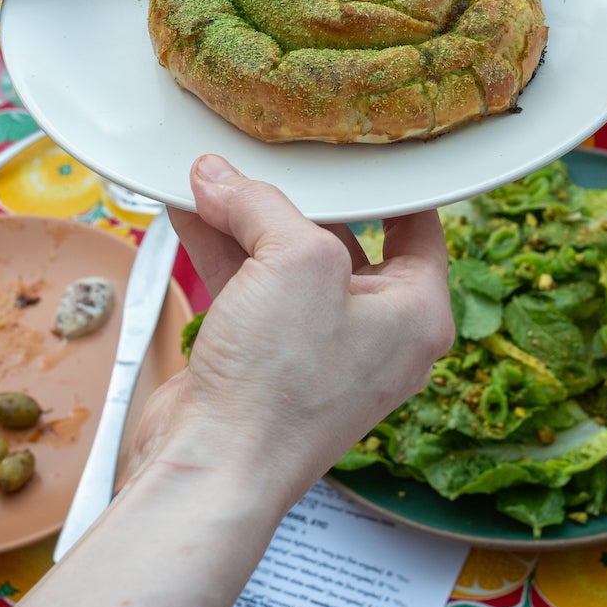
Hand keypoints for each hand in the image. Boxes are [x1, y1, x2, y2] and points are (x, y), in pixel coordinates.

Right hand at [133, 155, 453, 505]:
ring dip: (245, 218)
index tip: (356, 139)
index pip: (417, 224)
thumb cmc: (281, 383)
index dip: (386, 178)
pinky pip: (250, 288)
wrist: (215, 467)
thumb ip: (262, 205)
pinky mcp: (267, 362)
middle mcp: (377, 334)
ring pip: (285, 262)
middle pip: (343, 237)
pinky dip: (222, 250)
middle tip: (267, 150)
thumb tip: (221, 175)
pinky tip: (189, 209)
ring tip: (209, 173)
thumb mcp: (294, 262)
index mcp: (417, 314)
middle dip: (296, 195)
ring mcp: (320, 351)